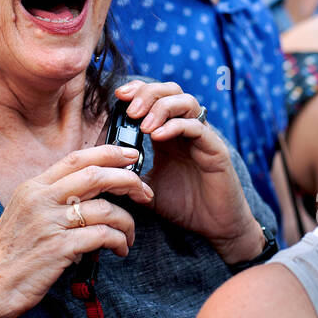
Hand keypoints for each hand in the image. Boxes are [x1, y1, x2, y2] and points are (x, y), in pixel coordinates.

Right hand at [0, 144, 153, 317]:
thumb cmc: (9, 255)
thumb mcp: (25, 214)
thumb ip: (52, 200)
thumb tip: (90, 197)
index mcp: (33, 187)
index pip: (77, 159)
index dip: (109, 153)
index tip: (132, 156)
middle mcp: (40, 199)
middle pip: (96, 175)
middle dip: (128, 180)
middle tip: (145, 192)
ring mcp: (49, 223)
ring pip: (104, 208)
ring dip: (127, 221)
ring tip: (129, 236)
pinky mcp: (58, 248)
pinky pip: (101, 236)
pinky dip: (118, 241)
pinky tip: (119, 250)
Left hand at [115, 80, 258, 261]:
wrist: (215, 228)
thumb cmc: (185, 206)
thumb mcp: (147, 189)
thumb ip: (128, 175)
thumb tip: (101, 169)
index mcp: (169, 134)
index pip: (156, 97)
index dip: (137, 90)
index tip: (118, 96)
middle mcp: (187, 130)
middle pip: (171, 90)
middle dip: (148, 93)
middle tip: (130, 110)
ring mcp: (203, 137)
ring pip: (186, 102)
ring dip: (161, 107)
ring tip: (143, 125)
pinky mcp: (216, 150)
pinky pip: (197, 127)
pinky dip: (175, 126)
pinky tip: (157, 136)